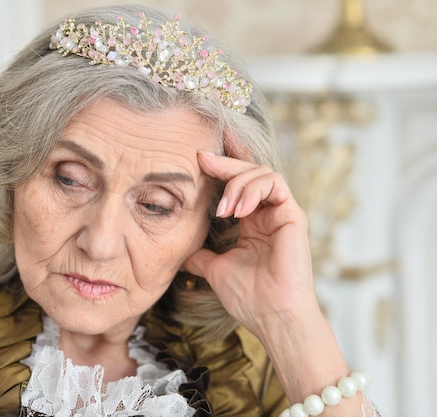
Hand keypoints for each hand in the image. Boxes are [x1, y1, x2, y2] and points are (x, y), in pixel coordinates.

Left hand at [183, 151, 320, 338]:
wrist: (271, 317)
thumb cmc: (249, 298)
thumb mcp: (215, 269)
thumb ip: (200, 256)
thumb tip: (179, 253)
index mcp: (252, 224)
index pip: (238, 185)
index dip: (222, 166)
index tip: (198, 156)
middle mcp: (267, 215)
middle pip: (249, 172)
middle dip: (224, 163)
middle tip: (201, 158)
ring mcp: (281, 213)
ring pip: (262, 173)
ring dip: (237, 183)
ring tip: (223, 209)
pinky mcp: (293, 215)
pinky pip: (275, 183)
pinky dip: (253, 189)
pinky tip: (238, 210)